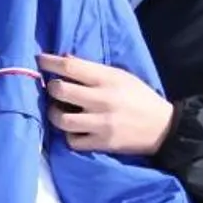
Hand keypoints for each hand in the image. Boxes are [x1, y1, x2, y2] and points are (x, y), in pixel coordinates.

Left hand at [40, 51, 175, 154]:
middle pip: (60, 91)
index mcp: (107, 79)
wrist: (164, 128)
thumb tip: (65, 59)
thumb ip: (93, 69)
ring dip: (55, 114)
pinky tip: (74, 130)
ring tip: (60, 111)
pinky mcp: (102, 143)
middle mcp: (102, 100)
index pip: (70, 67)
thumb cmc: (140, 97)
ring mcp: (101, 123)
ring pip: (61, 119)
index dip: (49, 62)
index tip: (39, 59)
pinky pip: (72, 141)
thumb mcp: (121, 76)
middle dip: (51, 88)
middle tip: (54, 90)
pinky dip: (69, 135)